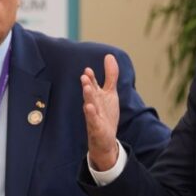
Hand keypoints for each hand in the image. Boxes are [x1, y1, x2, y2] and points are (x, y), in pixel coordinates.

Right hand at [81, 54, 120, 170]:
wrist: (104, 139)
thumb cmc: (105, 114)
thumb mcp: (110, 93)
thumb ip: (110, 75)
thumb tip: (109, 56)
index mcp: (96, 96)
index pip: (93, 85)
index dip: (91, 78)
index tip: (88, 70)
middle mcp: (93, 105)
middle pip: (90, 94)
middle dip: (88, 85)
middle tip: (85, 76)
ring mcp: (94, 117)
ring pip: (90, 106)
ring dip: (88, 97)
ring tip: (87, 88)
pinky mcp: (97, 128)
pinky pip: (93, 120)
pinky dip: (91, 114)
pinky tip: (89, 107)